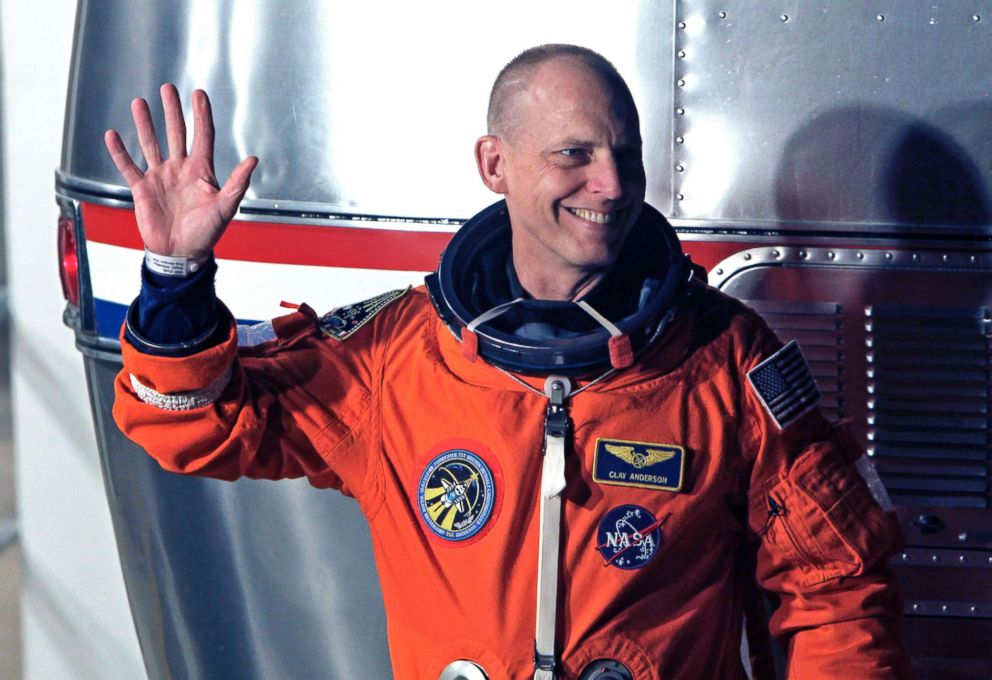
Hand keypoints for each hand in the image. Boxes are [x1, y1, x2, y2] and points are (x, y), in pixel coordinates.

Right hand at [104, 84, 257, 258]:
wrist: (182, 253)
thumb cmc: (207, 233)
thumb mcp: (226, 207)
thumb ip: (238, 183)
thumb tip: (254, 159)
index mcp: (201, 171)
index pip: (203, 136)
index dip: (201, 115)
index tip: (199, 94)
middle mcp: (180, 169)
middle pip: (176, 133)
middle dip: (172, 111)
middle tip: (168, 88)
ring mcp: (160, 177)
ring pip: (151, 143)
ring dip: (145, 124)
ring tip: (139, 103)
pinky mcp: (142, 188)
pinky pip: (128, 166)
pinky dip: (120, 152)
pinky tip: (112, 135)